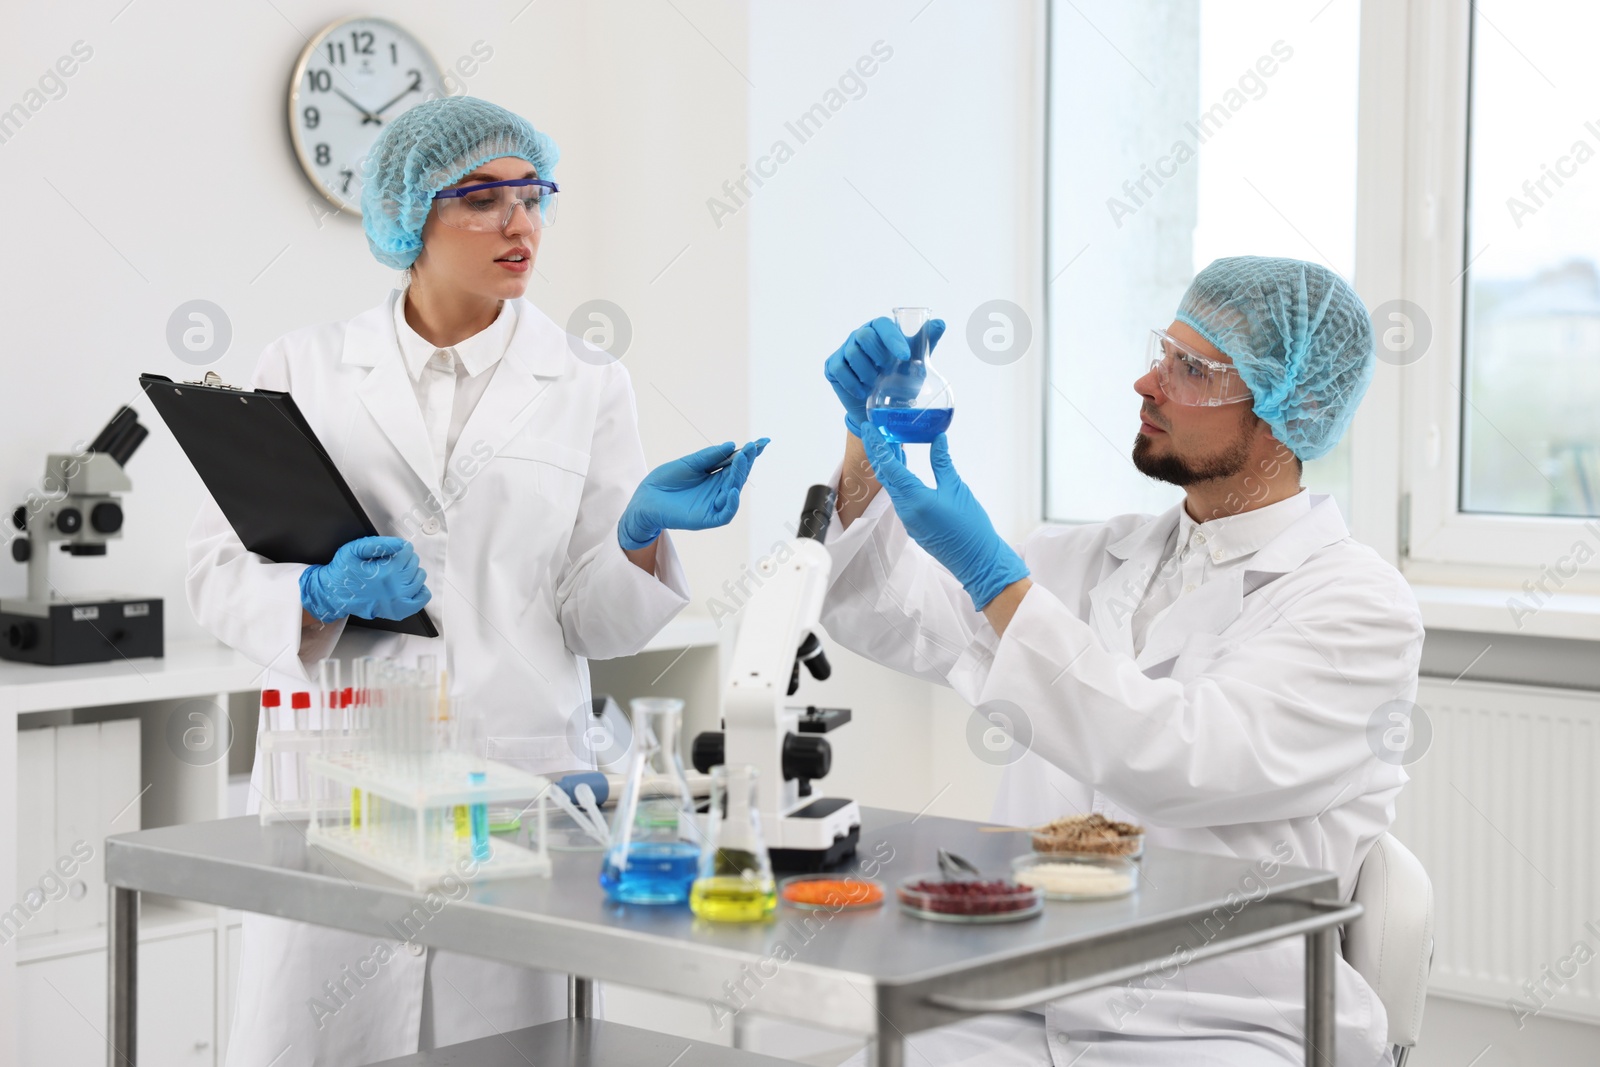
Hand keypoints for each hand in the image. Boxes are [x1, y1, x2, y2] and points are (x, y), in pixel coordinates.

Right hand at [300, 536, 430, 622]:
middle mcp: (394, 587)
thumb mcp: (355, 549)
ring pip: (419, 579)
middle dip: (405, 559)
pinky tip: (411, 586)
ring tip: (399, 572)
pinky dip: (420, 591)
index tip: (393, 550)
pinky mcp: (397, 610)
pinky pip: (421, 600)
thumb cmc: (343, 572)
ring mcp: (397, 600)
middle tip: (392, 561)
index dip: (400, 548)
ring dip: (412, 572)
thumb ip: (379, 544)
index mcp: (385, 571)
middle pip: (414, 564)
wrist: (333, 594)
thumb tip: (400, 544)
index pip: (407, 552)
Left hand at [618, 439, 769, 549]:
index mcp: (715, 476)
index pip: (736, 464)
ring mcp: (713, 505)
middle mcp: (718, 490)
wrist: (645, 498)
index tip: (762, 442)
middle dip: (746, 462)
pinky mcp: (706, 519)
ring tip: (741, 460)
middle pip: (738, 476)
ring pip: (733, 492)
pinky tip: (731, 490)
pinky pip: (725, 514)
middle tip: (752, 448)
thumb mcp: (689, 463)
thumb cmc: (665, 480)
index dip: (750, 455)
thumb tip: (732, 446)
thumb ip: (709, 456)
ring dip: (739, 476)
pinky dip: (731, 504)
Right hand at [825, 316, 945, 436]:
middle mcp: (860, 335)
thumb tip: (940, 323)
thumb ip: (926, 342)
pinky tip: (863, 391)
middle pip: (864, 336)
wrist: (881, 407)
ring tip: (875, 384)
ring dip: (867, 372)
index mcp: (879, 330)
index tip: (904, 357)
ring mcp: (845, 350)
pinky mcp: (833, 366)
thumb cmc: (899, 379)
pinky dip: (853, 383)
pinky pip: (839, 370)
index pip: (883, 325)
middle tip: (887, 371)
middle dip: (878, 356)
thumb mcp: (915, 363)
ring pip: (852, 353)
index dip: (893, 339)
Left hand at [860, 431, 1028, 609]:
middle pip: (885, 476)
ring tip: (886, 444)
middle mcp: (905, 509)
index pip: (889, 466)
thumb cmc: (970, 527)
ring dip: (888, 466)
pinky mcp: (914, 525)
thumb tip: (937, 439)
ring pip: (892, 487)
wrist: (977, 560)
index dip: (877, 444)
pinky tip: (901, 468)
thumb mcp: (956, 488)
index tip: (868, 427)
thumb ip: (942, 462)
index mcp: (914, 499)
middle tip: (873, 430)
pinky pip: (900, 497)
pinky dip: (898, 479)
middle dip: (877, 452)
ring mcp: (908, 519)